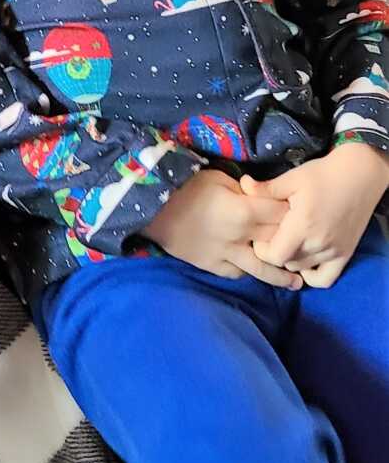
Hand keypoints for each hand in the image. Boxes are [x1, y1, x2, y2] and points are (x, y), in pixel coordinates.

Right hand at [144, 168, 301, 287]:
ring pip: (262, 270)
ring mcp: (226, 255)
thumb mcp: (218, 178)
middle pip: (276, 242)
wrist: (152, 210)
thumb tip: (262, 196)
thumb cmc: (186, 187)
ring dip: (281, 276)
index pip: (281, 214)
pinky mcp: (212, 266)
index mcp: (244, 212)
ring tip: (298, 283)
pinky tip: (257, 273)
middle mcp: (241, 238)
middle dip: (294, 244)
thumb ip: (244, 191)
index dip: (295, 214)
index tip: (306, 215)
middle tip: (310, 247)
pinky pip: (236, 273)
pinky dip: (248, 272)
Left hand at [241, 144, 388, 287]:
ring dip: (291, 260)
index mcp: (302, 226)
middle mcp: (318, 243)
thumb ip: (266, 189)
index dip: (262, 249)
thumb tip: (242, 184)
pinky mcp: (345, 254)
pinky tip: (304, 259)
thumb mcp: (292, 178)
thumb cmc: (323, 174)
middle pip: (286, 263)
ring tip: (287, 242)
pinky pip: (325, 278)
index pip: (274, 256)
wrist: (358, 175)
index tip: (260, 234)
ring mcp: (334, 251)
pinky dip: (312, 275)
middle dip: (274, 252)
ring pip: (302, 269)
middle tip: (271, 236)